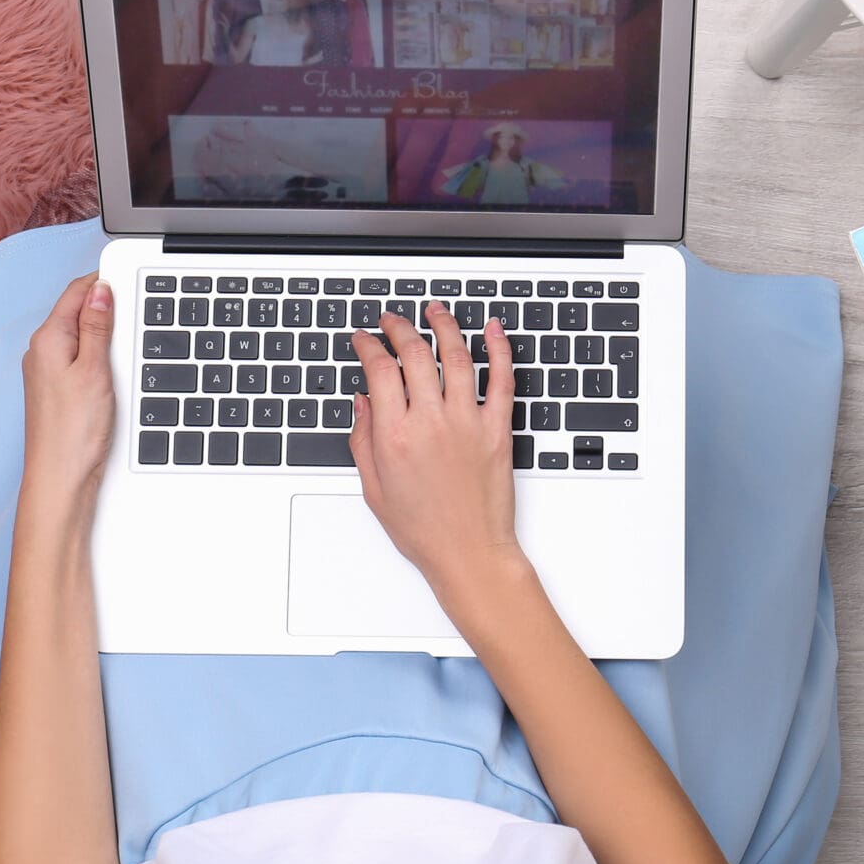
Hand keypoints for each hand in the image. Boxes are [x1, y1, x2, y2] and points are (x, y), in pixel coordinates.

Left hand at [22, 275, 116, 508]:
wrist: (60, 479)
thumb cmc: (74, 432)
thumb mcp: (95, 369)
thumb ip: (98, 326)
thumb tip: (100, 289)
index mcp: (47, 339)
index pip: (75, 292)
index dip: (103, 283)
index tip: (130, 281)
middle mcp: (41, 352)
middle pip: (77, 312)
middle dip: (106, 310)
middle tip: (134, 319)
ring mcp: (48, 371)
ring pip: (80, 336)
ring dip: (105, 336)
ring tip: (126, 348)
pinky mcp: (57, 390)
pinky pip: (80, 359)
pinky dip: (99, 357)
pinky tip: (115, 370)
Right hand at [351, 302, 524, 609]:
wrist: (469, 552)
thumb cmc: (424, 529)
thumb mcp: (374, 488)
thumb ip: (363, 439)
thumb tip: (362, 401)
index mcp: (395, 436)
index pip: (379, 371)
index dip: (369, 346)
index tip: (364, 340)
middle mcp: (431, 423)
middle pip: (415, 354)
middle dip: (400, 328)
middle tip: (392, 321)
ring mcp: (468, 423)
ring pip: (457, 357)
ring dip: (444, 325)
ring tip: (435, 310)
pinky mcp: (497, 429)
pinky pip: (502, 380)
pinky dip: (499, 349)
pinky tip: (492, 329)